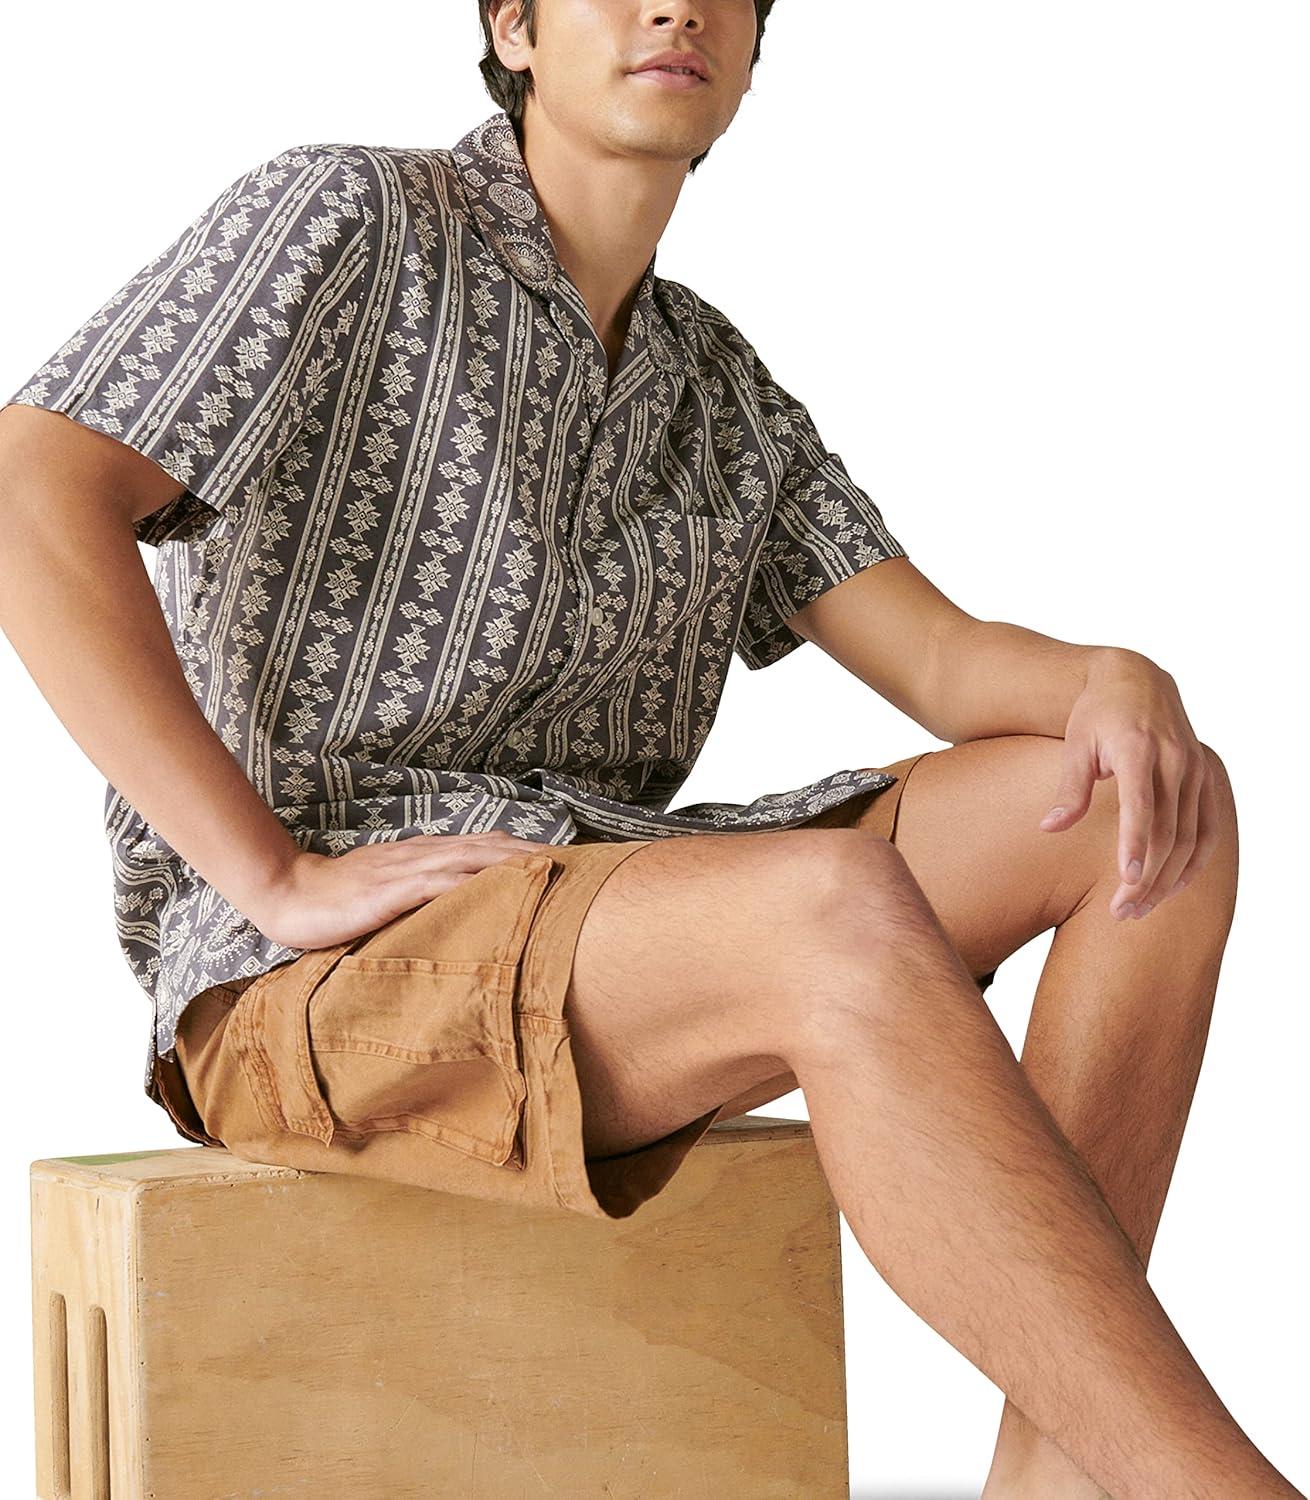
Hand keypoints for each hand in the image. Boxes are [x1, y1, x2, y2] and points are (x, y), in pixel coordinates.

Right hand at [249, 831, 552, 951]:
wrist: (290, 895)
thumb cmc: (339, 901)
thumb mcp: (391, 894)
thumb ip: (426, 894)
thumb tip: (465, 908)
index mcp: (425, 854)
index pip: (486, 846)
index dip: (525, 851)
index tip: (563, 861)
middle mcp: (423, 854)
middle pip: (491, 846)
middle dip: (534, 852)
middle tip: (576, 863)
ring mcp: (408, 869)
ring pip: (472, 858)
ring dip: (513, 861)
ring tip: (551, 869)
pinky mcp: (391, 889)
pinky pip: (439, 882)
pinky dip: (472, 881)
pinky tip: (497, 886)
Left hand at [1037, 650, 1222, 921]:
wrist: (1135, 679)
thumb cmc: (1096, 714)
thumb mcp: (1076, 745)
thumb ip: (1069, 789)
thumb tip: (1049, 828)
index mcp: (1139, 750)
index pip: (1142, 805)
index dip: (1136, 844)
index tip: (1128, 880)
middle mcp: (1175, 760)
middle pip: (1168, 831)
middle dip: (1148, 877)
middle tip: (1120, 911)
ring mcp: (1195, 769)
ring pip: (1190, 836)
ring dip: (1168, 878)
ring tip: (1139, 909)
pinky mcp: (1205, 778)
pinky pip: (1208, 828)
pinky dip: (1195, 861)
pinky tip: (1174, 886)